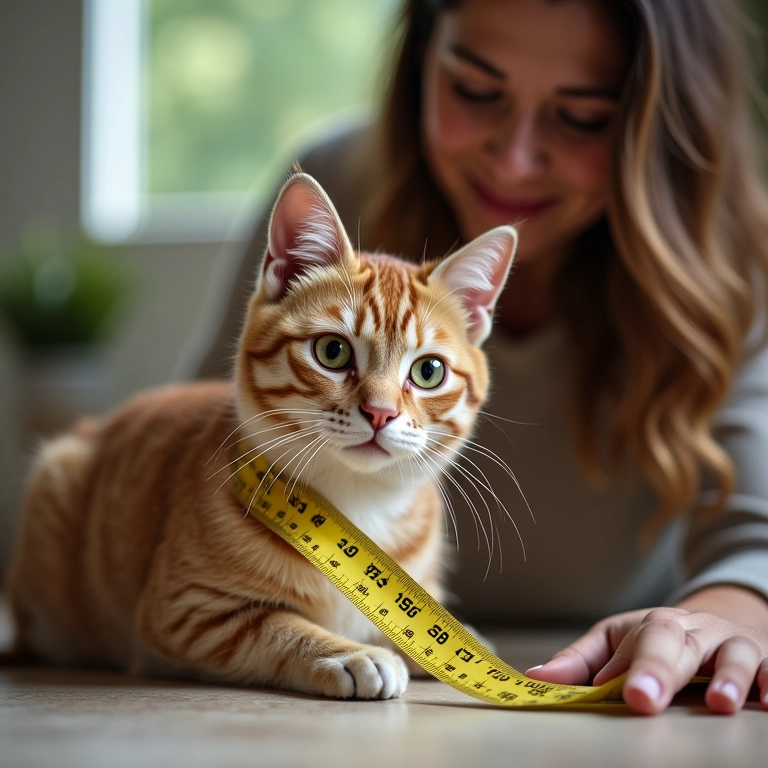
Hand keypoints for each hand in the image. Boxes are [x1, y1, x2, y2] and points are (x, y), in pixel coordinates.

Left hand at [525, 607, 767, 714]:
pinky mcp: (763, 660)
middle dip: (660, 670)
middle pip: (675, 642)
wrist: (715, 623)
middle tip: (645, 699)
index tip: (618, 692)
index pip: (638, 640)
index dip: (628, 666)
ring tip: (721, 704)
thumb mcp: (616, 643)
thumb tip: (534, 679)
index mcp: (652, 626)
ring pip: (731, 651)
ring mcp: (730, 644)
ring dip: (728, 676)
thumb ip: (580, 662)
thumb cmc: (657, 640)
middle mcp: (692, 630)